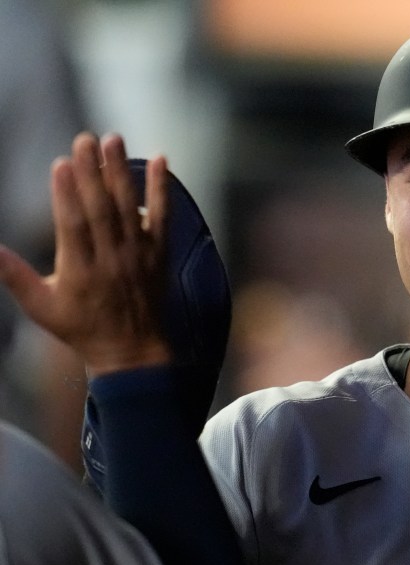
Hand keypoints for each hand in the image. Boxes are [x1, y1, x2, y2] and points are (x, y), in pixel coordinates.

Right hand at [0, 132, 171, 375]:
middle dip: (92, 173)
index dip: (66, 195)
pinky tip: (160, 160)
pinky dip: (161, 189)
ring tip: (114, 139)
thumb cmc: (80, 328)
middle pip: (101, 210)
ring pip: (130, 208)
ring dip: (121, 172)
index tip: (60, 163)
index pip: (73, 226)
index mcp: (79, 271)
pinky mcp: (159, 254)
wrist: (131, 351)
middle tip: (85, 139)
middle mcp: (111, 260)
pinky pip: (163, 218)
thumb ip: (14, 274)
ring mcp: (138, 255)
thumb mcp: (40, 306)